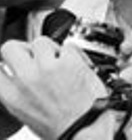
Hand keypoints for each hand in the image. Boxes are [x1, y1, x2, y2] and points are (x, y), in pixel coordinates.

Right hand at [0, 37, 114, 138]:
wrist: (85, 129)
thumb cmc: (59, 126)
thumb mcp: (25, 113)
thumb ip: (17, 92)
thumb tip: (15, 76)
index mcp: (11, 96)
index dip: (2, 61)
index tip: (6, 60)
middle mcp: (26, 79)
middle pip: (11, 47)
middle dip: (22, 48)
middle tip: (32, 54)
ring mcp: (48, 68)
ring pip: (40, 41)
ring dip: (49, 48)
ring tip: (57, 60)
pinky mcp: (70, 61)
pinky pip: (67, 46)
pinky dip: (72, 53)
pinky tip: (74, 64)